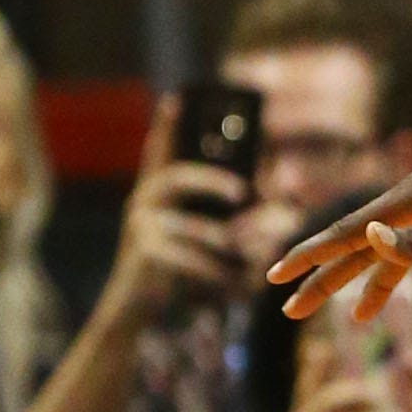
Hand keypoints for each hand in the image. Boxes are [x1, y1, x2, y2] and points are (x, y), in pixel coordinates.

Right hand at [102, 96, 252, 329]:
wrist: (137, 313)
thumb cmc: (176, 273)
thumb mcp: (202, 240)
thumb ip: (227, 219)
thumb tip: (274, 203)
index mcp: (156, 194)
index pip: (158, 153)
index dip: (165, 127)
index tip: (175, 98)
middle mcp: (141, 203)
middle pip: (177, 177)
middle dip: (213, 182)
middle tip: (245, 193)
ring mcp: (139, 228)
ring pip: (199, 230)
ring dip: (231, 249)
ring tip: (254, 263)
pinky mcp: (143, 255)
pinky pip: (194, 258)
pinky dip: (221, 275)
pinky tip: (237, 287)